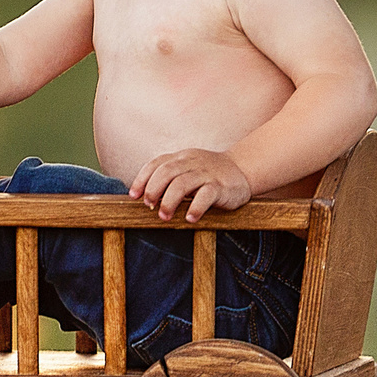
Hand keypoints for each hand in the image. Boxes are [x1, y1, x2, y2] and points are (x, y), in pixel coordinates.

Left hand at [129, 149, 252, 220]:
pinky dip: (195, 207)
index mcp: (181, 157)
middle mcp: (192, 162)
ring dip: (169, 201)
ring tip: (165, 216)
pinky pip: (206, 195)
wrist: (242, 170)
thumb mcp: (188, 170)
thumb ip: (170, 179)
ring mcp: (207, 173)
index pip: (157, 163)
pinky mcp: (221, 186)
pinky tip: (190, 218)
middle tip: (149, 206)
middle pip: (166, 171)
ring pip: (183, 183)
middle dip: (153, 189)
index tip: (134, 196)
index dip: (142, 179)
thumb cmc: (209, 174)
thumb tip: (145, 198)